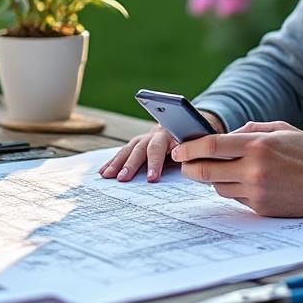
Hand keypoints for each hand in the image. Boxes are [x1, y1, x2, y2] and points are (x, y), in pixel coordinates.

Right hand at [100, 112, 225, 182]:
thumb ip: (194, 152)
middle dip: (132, 165)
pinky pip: (123, 152)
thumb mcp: (200, 143)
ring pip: (129, 149)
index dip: (156, 163)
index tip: (152, 179)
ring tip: (107, 176)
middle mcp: (155, 134)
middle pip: (141, 149)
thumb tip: (194, 165)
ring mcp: (144, 138)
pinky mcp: (137, 143)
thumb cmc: (197, 139)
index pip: (161, 148)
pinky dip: (112, 161)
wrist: (189, 123)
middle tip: (123, 179)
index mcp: (171, 133)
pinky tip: (102, 172)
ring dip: (117, 163)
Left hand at [171, 121, 302, 217]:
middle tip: (185, 164)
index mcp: (257, 146)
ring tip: (220, 169)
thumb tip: (222, 137)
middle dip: (189, 168)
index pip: (210, 147)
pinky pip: (235, 199)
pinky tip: (242, 181)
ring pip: (217, 188)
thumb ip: (248, 130)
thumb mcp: (279, 128)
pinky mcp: (262, 209)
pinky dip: (233, 189)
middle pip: (205, 172)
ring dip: (212, 179)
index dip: (189, 148)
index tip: (179, 149)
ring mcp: (257, 193)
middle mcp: (254, 171)